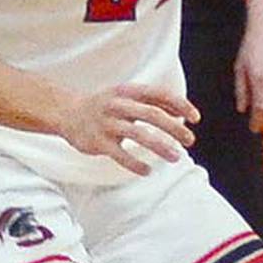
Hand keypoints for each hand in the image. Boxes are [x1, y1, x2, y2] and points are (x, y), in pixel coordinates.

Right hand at [58, 83, 198, 176]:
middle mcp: (118, 105)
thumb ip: (151, 102)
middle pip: (152, 114)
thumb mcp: (126, 96)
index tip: (195, 118)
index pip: (159, 94)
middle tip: (190, 140)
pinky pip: (119, 154)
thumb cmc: (104, 105)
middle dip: (174, 128)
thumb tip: (180, 113)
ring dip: (160, 146)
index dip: (180, 105)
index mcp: (128, 91)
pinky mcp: (97, 142)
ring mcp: (107, 123)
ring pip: (138, 135)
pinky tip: (147, 171)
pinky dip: (135, 164)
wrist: (67, 112)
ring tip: (176, 157)